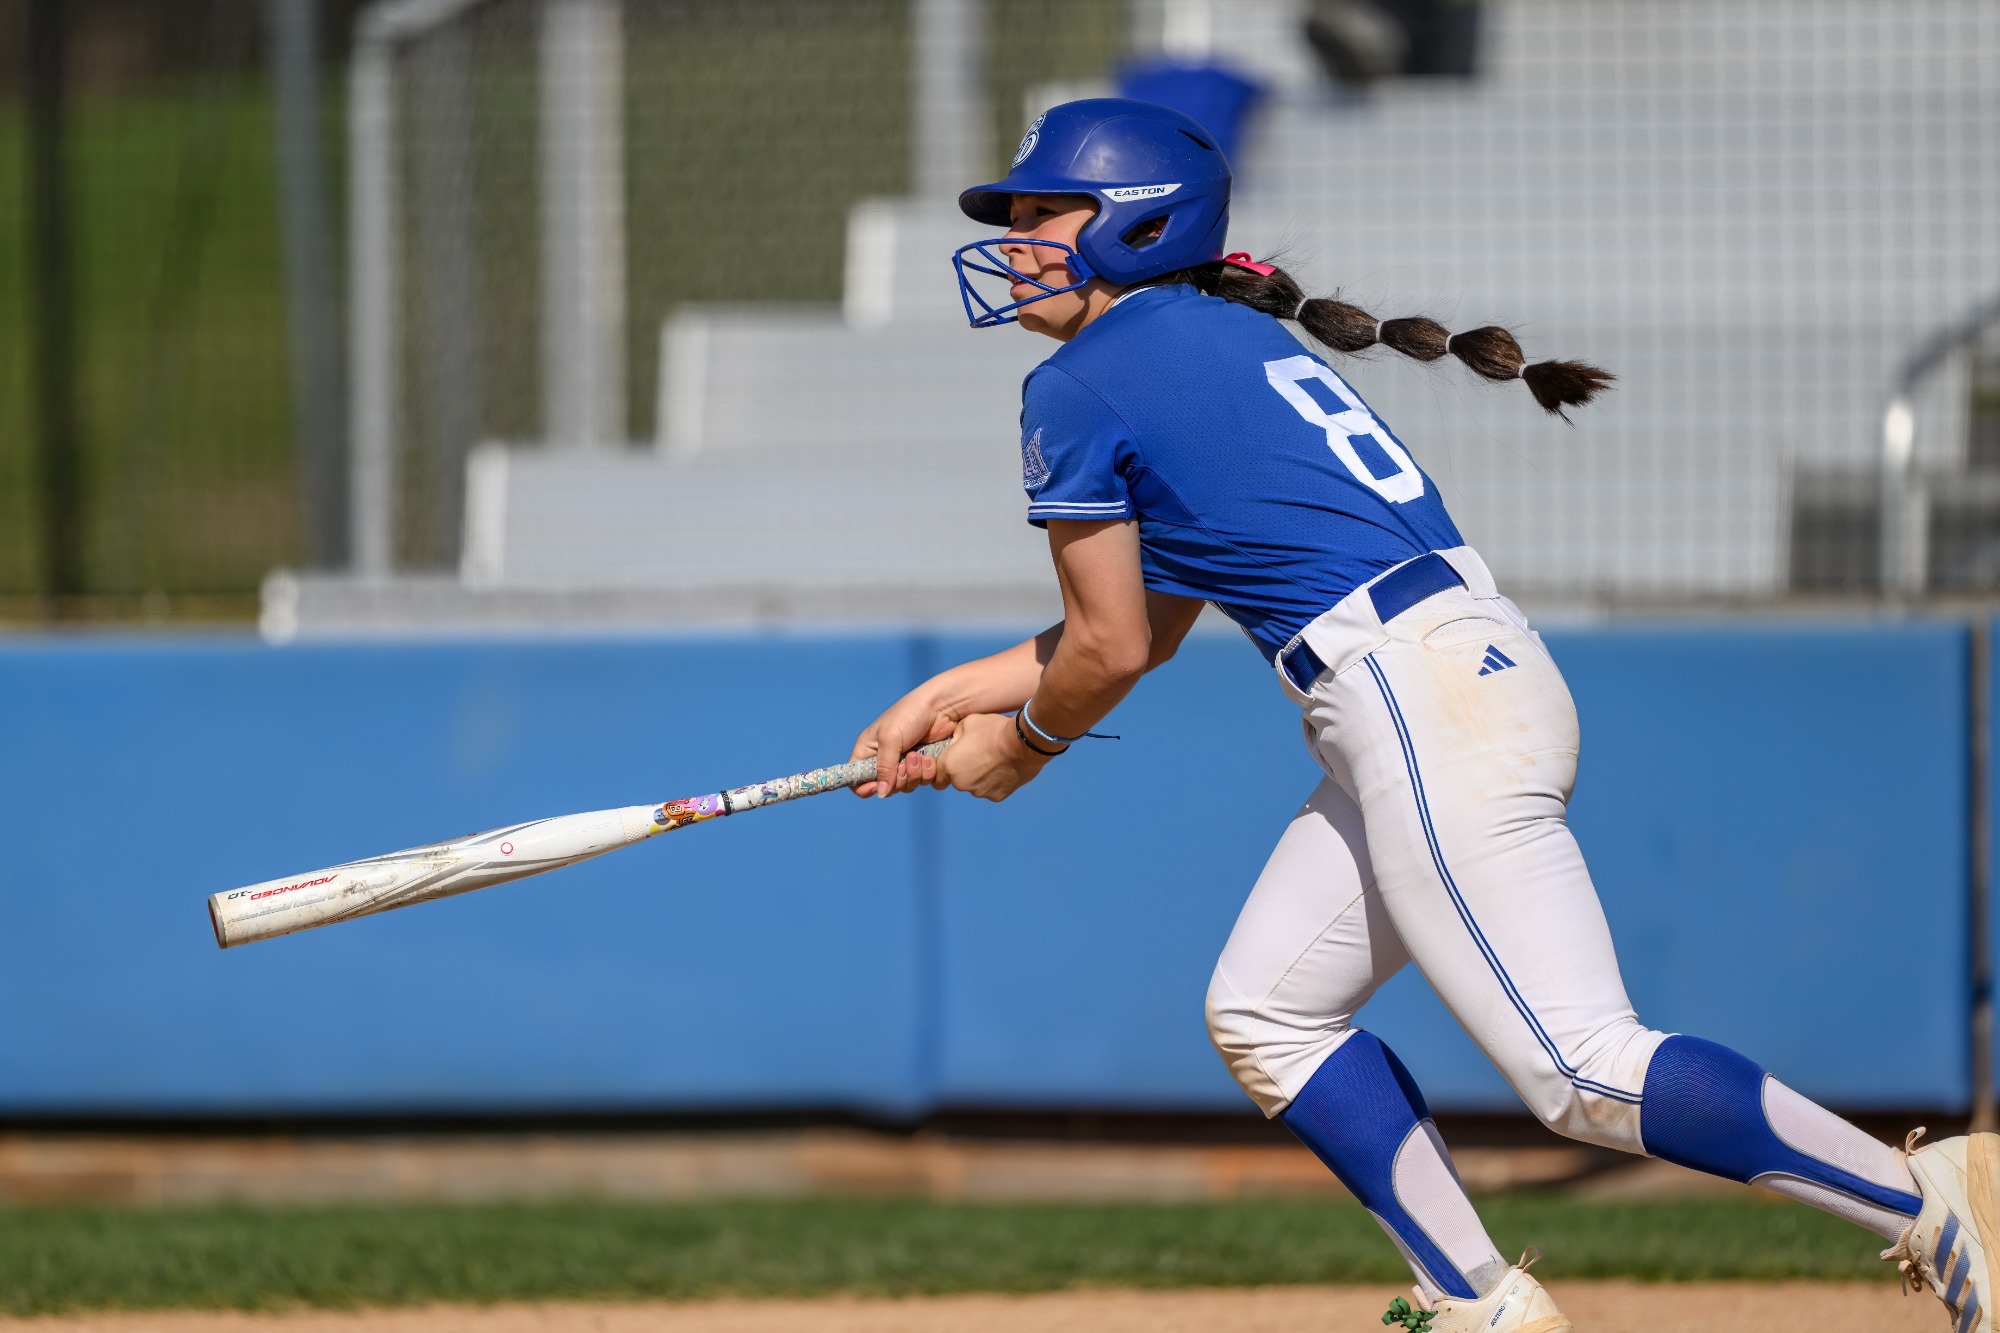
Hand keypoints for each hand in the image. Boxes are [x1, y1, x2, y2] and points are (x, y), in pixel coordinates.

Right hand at [849, 692, 956, 797]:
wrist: (941, 707)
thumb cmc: (910, 715)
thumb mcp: (890, 739)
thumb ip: (884, 768)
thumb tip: (881, 794)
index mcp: (867, 751)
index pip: (856, 779)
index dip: (864, 788)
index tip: (876, 787)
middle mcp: (883, 759)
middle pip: (884, 788)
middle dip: (897, 779)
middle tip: (905, 762)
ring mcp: (903, 763)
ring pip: (905, 787)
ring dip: (914, 775)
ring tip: (919, 754)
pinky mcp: (921, 765)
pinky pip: (922, 782)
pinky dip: (927, 773)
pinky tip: (929, 757)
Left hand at [932, 712, 1050, 801]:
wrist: (1023, 744)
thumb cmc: (993, 730)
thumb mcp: (968, 722)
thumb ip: (956, 736)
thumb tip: (956, 743)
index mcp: (950, 766)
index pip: (937, 779)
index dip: (943, 771)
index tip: (953, 763)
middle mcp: (961, 783)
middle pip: (958, 781)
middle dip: (965, 770)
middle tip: (979, 754)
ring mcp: (980, 792)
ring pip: (975, 786)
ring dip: (980, 776)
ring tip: (994, 759)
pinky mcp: (997, 796)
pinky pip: (992, 789)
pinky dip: (995, 781)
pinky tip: (1004, 767)